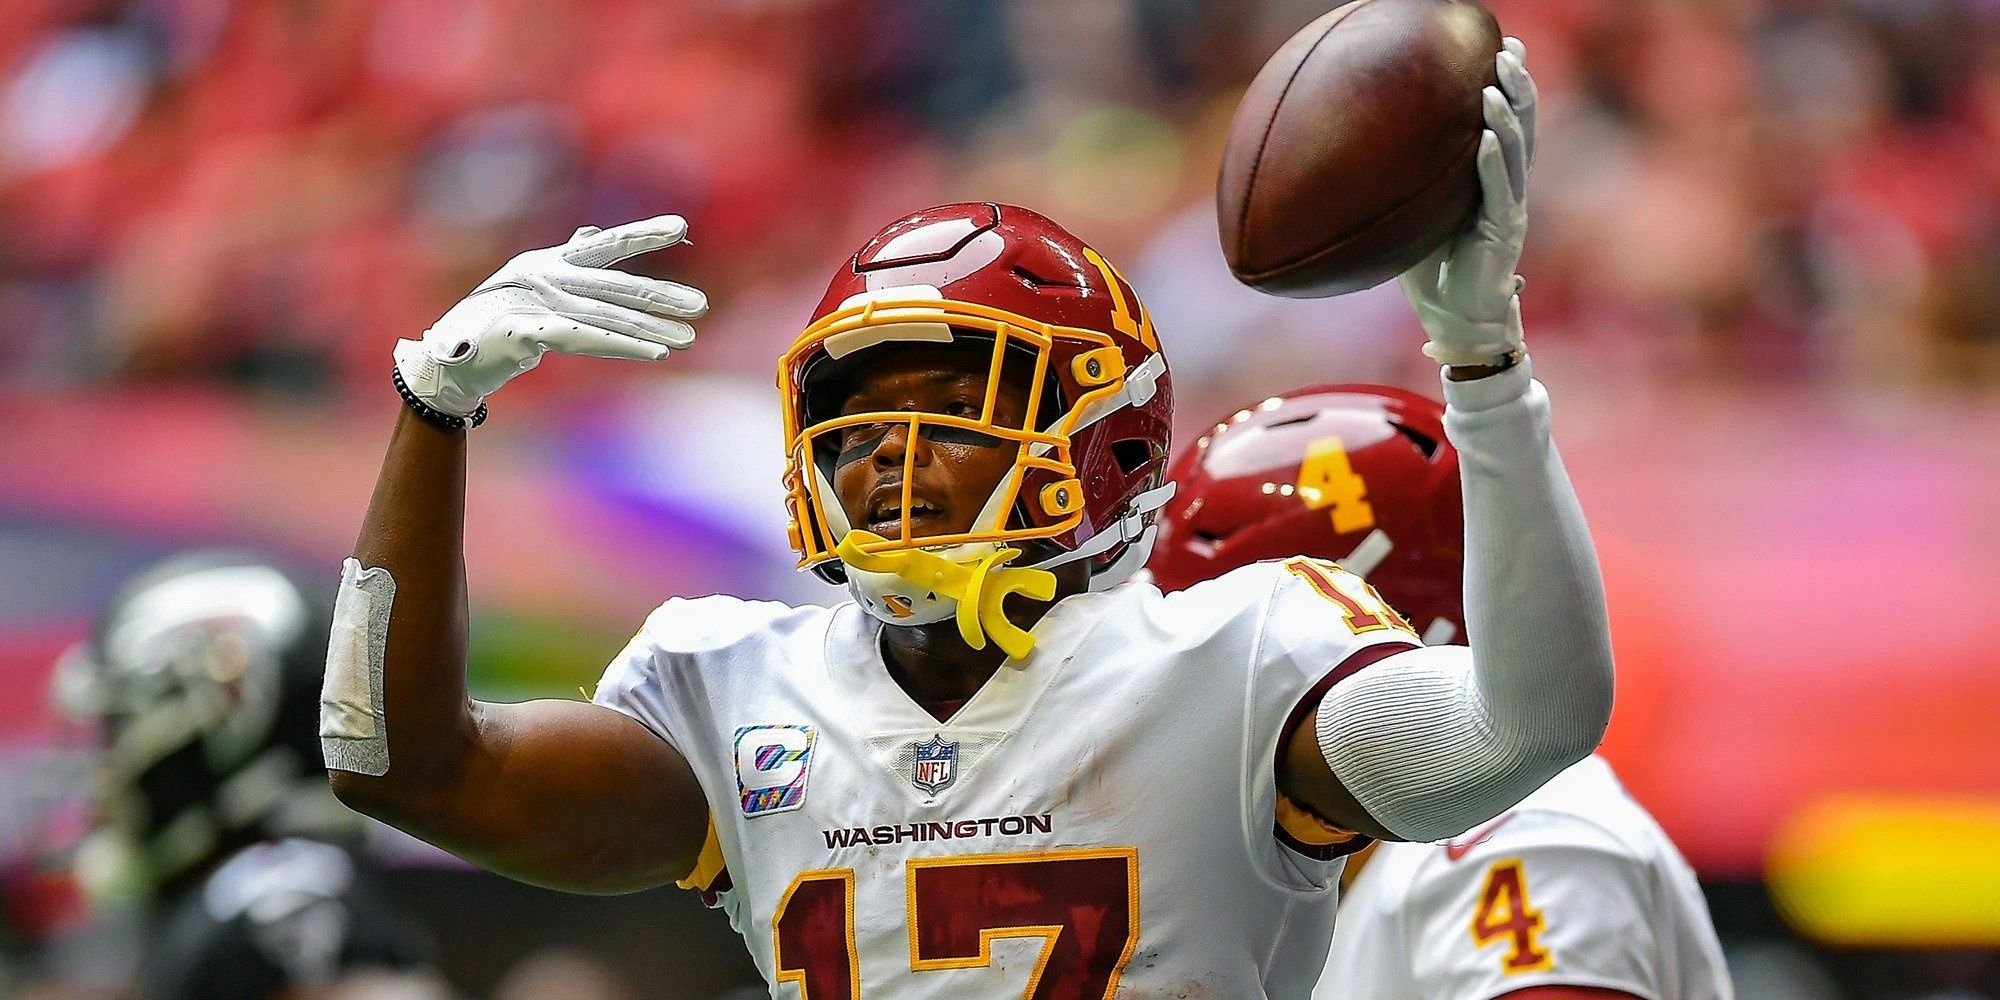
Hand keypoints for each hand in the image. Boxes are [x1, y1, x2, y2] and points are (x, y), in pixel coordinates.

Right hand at [393, 216, 707, 416]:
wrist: (450, 355)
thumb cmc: (497, 316)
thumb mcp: (533, 281)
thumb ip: (567, 257)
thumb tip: (590, 235)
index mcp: (552, 263)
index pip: (605, 246)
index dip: (641, 233)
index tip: (681, 226)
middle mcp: (548, 278)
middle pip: (614, 286)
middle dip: (659, 296)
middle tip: (700, 305)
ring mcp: (537, 304)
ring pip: (606, 318)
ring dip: (649, 330)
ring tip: (686, 339)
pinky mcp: (528, 333)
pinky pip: (583, 340)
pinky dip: (620, 345)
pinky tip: (652, 353)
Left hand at [1400, 37, 1536, 367]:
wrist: (1457, 323)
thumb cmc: (1434, 275)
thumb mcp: (1416, 221)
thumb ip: (1406, 189)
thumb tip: (1357, 159)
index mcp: (1492, 185)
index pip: (1508, 127)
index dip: (1510, 90)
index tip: (1502, 49)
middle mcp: (1507, 190)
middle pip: (1522, 127)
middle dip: (1519, 86)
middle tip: (1508, 48)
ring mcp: (1509, 210)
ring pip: (1516, 152)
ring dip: (1508, 115)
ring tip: (1497, 81)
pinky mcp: (1503, 233)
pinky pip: (1499, 191)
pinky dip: (1490, 161)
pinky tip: (1483, 134)